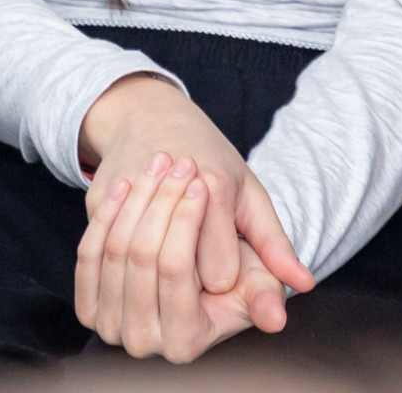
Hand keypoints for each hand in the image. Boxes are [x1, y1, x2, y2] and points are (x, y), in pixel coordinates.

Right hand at [74, 77, 313, 361]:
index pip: (219, 273)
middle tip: (188, 261)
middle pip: (171, 267)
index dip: (219, 280)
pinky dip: (115, 268)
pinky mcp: (96, 202)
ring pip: (132, 264)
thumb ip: (274, 247)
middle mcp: (174, 185)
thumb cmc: (209, 161)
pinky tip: (130, 257)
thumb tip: (306, 285)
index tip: (219, 264)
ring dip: (147, 273)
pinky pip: (100, 256)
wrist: (149, 116)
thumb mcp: (250, 197)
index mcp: (219, 185)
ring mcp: (132, 192)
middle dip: (181, 277)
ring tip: (161, 256)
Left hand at [75, 157, 293, 361]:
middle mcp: (149, 342)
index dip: (192, 224)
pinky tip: (131, 183)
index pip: (182, 274)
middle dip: (165, 202)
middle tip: (184, 161)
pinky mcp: (91, 306)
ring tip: (164, 161)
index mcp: (192, 340)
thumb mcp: (249, 250)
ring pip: (117, 250)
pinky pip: (90, 253)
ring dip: (140, 199)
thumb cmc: (219, 243)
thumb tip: (302, 285)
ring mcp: (114, 327)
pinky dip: (112, 212)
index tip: (205, 183)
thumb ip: (271, 266)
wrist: (163, 239)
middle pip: (146, 258)